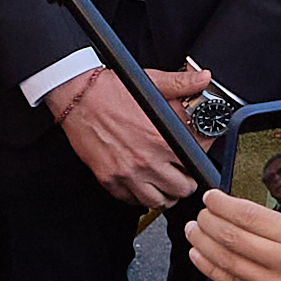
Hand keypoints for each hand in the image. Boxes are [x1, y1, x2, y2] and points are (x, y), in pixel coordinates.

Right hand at [44, 63, 202, 208]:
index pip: (195, 164)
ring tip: (163, 183)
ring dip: (164, 194)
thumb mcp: (152, 82)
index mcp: (161, 139)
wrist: (77, 97)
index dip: (199, 162)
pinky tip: (141, 182)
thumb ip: (182, 84)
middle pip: (181, 190)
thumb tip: (203, 79)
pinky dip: (139, 196)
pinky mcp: (109, 180)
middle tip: (182, 173)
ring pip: (158, 202)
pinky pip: (132, 201)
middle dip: (185, 182)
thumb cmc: (111, 91)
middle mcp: (146, 160)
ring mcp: (126, 173)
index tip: (196, 158)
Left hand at [185, 186, 280, 280]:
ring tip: (193, 231)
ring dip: (203, 243)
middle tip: (201, 212)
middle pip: (232, 236)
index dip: (224, 204)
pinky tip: (201, 259)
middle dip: (209, 220)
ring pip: (227, 261)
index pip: (252, 215)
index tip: (213, 197)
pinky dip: (212, 270)